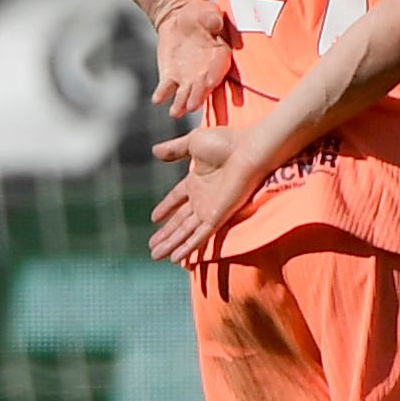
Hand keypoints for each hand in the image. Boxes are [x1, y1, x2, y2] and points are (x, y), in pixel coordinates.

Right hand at [147, 126, 258, 264]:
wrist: (247, 152)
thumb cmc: (227, 144)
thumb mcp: (193, 142)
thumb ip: (173, 149)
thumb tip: (153, 151)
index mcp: (196, 180)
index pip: (177, 198)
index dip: (166, 208)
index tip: (154, 218)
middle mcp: (202, 198)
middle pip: (179, 221)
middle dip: (165, 234)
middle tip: (152, 247)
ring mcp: (209, 209)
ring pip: (185, 232)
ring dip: (170, 245)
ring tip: (155, 256)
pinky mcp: (216, 218)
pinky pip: (198, 237)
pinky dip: (187, 247)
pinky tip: (175, 258)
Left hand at [151, 0, 236, 117]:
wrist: (180, 19)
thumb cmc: (200, 15)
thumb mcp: (208, 12)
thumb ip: (213, 18)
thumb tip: (217, 23)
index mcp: (220, 55)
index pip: (220, 67)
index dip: (215, 74)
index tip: (211, 82)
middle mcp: (206, 72)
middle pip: (204, 87)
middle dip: (198, 96)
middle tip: (193, 106)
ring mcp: (188, 78)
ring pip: (186, 93)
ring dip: (181, 104)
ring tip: (175, 112)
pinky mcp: (171, 78)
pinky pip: (166, 89)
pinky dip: (162, 95)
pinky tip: (157, 99)